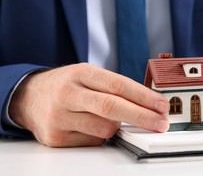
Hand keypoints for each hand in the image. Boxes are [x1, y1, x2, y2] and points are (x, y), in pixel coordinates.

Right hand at [9, 63, 169, 146]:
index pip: (118, 85)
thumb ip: (114, 87)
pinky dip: (100, 136)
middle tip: (161, 123)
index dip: (144, 97)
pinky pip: (91, 142)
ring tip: (113, 120)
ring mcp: (59, 116)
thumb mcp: (88, 75)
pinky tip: (91, 126)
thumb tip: (149, 104)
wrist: (29, 97)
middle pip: (111, 107)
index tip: (162, 105)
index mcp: (81, 73)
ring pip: (104, 128)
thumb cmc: (67, 85)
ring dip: (118, 127)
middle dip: (142, 117)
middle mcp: (68, 93)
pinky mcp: (55, 137)